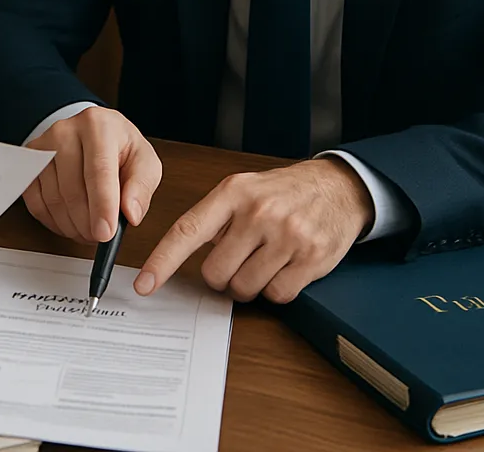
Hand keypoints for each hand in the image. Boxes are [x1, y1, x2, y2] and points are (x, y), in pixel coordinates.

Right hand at [24, 107, 162, 243]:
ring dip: (71, 225)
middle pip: (72, 188)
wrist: (94, 134)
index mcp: (98, 125)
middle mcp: (66, 130)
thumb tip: (130, 213)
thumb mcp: (145, 162)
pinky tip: (70, 221)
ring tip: (89, 229)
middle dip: (87, 223)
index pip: (98, 170)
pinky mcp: (29, 161)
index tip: (106, 233)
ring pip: (53, 199)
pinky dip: (53, 221)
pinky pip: (35, 202)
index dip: (102, 206)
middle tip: (101, 236)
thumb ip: (141, 187)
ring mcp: (44, 145)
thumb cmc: (120, 149)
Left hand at [134, 158, 373, 303]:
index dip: (163, 261)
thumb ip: (215, 218)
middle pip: (216, 272)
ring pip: (245, 288)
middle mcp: (258, 212)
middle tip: (240, 258)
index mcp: (233, 192)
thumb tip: (185, 254)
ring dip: (249, 284)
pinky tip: (284, 267)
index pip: (188, 231)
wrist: (337, 188)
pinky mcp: (311, 259)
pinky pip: (276, 296)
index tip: (145, 284)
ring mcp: (286, 236)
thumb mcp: (244, 189)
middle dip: (222, 275)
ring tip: (264, 259)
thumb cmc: (282, 192)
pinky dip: (275, 289)